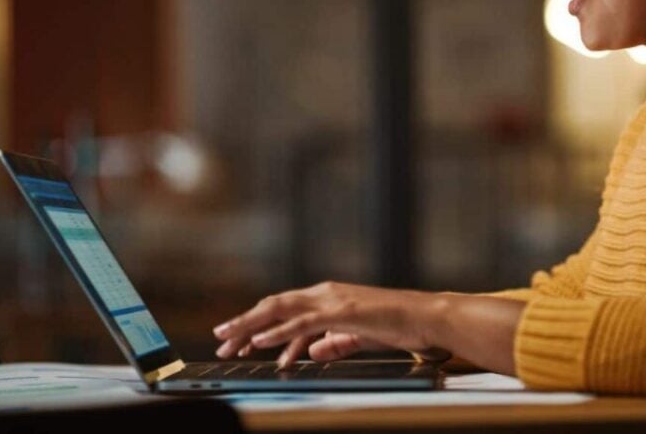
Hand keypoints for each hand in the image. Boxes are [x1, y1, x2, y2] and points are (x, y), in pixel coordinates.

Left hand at [212, 281, 443, 367]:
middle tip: (220, 341)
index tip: (235, 341)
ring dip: (251, 327)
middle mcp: (324, 293)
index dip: (256, 323)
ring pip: (280, 310)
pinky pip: (302, 323)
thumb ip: (333, 342)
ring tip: (230, 342)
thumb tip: (311, 352)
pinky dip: (278, 333)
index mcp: (327, 297)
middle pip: (273, 306)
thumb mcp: (357, 336)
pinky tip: (260, 342)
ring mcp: (332, 300)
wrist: (424, 317)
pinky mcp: (342, 312)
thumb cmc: (396, 325)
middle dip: (243, 324)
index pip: (283, 309)